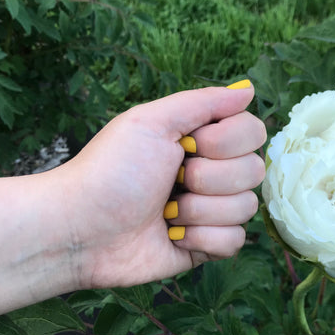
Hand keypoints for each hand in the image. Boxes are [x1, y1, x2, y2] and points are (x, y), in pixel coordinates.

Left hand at [59, 82, 266, 288]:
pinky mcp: (207, 245)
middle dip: (208, 179)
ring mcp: (212, 210)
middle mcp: (213, 172)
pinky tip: (172, 235)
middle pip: (254, 171)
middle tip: (172, 182)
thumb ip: (204, 102)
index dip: (226, 142)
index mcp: (202, 139)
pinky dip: (201, 239)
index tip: (189, 146)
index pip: (253, 132)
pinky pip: (234, 241)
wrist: (81, 229)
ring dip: (199, 211)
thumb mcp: (152, 122)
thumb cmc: (111, 171)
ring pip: (246, 208)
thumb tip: (249, 89)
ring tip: (166, 212)